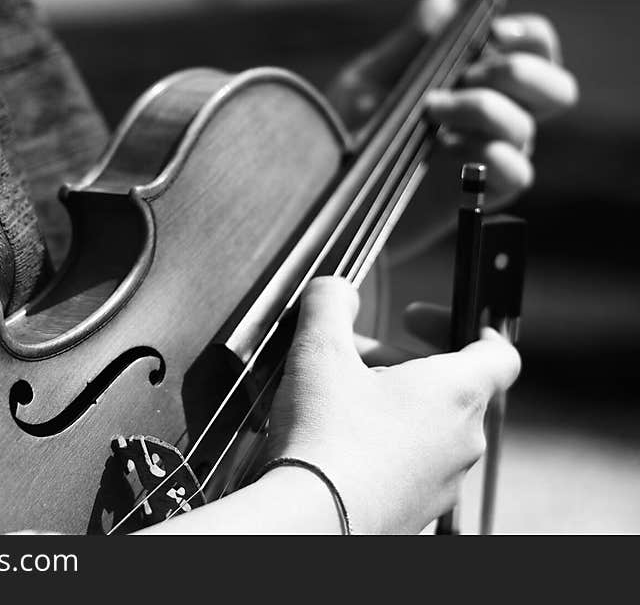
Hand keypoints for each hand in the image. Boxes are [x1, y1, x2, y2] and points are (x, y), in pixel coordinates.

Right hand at [265, 277, 520, 533]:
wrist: (312, 522)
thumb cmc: (326, 440)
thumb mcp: (318, 351)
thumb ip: (329, 305)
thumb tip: (335, 289)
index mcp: (456, 393)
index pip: (498, 351)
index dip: (465, 324)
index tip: (421, 320)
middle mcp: (462, 440)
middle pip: (447, 386)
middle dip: (397, 362)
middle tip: (352, 356)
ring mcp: (442, 482)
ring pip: (426, 427)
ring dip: (389, 404)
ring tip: (337, 399)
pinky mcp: (416, 512)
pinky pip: (410, 465)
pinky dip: (381, 445)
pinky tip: (334, 444)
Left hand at [328, 0, 577, 260]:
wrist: (329, 198)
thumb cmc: (347, 139)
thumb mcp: (369, 83)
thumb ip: (411, 42)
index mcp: (478, 81)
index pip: (535, 50)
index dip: (527, 36)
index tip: (493, 33)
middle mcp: (496, 118)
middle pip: (556, 88)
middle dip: (519, 72)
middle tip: (468, 74)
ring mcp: (491, 157)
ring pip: (527, 127)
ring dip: (482, 108)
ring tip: (432, 111)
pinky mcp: (480, 196)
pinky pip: (517, 173)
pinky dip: (491, 156)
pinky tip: (450, 149)